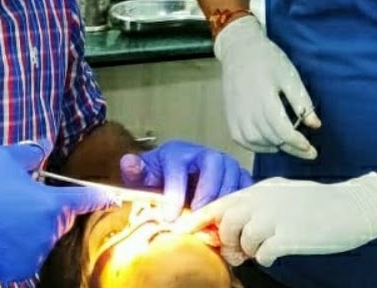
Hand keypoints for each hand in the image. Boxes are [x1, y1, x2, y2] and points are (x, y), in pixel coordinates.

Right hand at [0, 139, 117, 282]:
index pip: (86, 200)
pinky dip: (18, 248)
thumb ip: (31, 152)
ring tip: (3, 219)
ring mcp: (34, 254)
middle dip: (47, 211)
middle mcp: (48, 233)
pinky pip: (27, 256)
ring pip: (43, 239)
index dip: (100, 197)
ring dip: (32, 230)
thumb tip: (45, 146)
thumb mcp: (4, 159)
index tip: (112, 197)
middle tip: (19, 200)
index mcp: (50, 205)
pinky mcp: (19, 270)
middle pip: (60, 221)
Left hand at [119, 139, 253, 220]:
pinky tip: (233, 223)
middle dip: (207, 192)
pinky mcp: (239, 177)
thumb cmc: (161, 179)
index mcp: (178, 152)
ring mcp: (225, 164)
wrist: (179, 179)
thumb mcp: (144, 175)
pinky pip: (247, 186)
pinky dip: (243, 203)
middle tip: (199, 218)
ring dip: (226, 199)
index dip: (174, 191)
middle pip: (213, 166)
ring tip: (216, 224)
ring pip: (233, 175)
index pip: (178, 167)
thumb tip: (129, 163)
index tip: (169, 216)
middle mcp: (205, 154)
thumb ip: (135, 170)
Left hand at [175, 172, 376, 266]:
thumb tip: (234, 225)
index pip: (219, 203)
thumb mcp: (281, 194)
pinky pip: (263, 254)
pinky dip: (264, 258)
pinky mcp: (290, 237)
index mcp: (260, 190)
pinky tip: (275, 254)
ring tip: (257, 252)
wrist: (355, 206)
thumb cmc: (318, 203)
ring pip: (242, 240)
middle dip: (226, 240)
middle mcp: (263, 201)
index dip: (198, 219)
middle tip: (235, 252)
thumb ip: (257, 205)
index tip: (183, 231)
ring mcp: (276, 218)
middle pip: (225, 223)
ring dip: (246, 250)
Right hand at [214, 15, 320, 158]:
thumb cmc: (268, 60)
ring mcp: (236, 114)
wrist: (239, 50)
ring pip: (256, 141)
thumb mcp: (290, 76)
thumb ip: (302, 102)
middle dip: (291, 148)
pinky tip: (268, 144)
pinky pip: (241, 139)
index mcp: (265, 99)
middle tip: (306, 151)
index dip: (298, 143)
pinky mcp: (229, 115)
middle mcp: (248, 110)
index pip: (283, 131)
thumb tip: (315, 125)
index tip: (312, 150)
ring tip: (288, 144)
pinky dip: (255, 146)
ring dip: (274, 146)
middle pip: (271, 138)